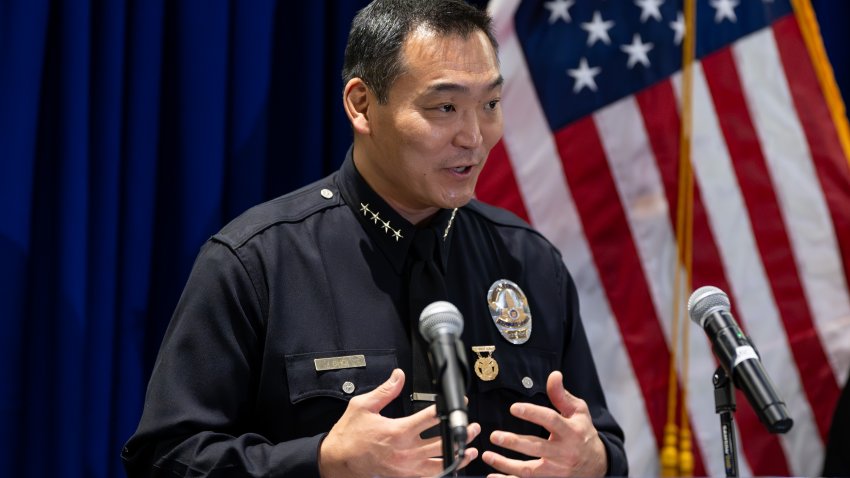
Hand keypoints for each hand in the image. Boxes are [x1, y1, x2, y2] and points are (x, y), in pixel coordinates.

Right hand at [318, 369, 480, 477]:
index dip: (448, 408)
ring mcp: (406, 468)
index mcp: (398, 431)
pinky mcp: (404, 477)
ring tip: (471, 449)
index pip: (431, 418)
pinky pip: (429, 476)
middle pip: (442, 442)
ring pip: (440, 464)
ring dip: (458, 456)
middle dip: (461, 433)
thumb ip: (386, 391)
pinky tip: (452, 465)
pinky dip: (443, 471)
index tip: (459, 402)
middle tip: (473, 426)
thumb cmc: (349, 435)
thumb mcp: (363, 406)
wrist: (337, 461)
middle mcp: (405, 452)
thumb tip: (399, 376)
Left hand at [481, 371, 606, 476]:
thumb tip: (554, 375)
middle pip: (536, 447)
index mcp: (571, 431)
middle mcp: (564, 452)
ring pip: (529, 470)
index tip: (514, 408)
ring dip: (506, 464)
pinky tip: (493, 475)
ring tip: (488, 455)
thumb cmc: (583, 434)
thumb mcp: (578, 412)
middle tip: (495, 436)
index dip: (532, 413)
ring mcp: (557, 470)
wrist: (598, 464)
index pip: (550, 420)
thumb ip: (562, 395)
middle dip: (513, 442)